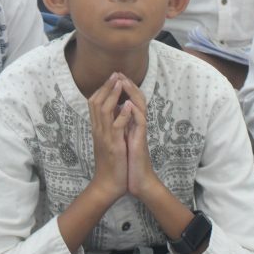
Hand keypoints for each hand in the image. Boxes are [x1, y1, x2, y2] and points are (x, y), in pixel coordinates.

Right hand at [88, 73, 130, 203]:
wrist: (108, 185)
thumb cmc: (110, 164)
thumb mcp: (108, 141)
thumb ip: (109, 127)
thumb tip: (115, 112)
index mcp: (97, 129)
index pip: (94, 103)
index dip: (102, 89)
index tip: (111, 78)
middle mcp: (98, 130)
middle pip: (97, 102)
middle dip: (106, 87)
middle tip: (115, 74)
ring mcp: (104, 137)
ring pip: (104, 110)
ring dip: (113, 95)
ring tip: (120, 83)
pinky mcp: (113, 145)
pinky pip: (116, 126)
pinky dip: (122, 115)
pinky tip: (128, 105)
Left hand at [120, 77, 161, 200]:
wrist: (136, 181)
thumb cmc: (128, 162)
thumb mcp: (121, 140)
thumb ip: (120, 126)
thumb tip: (114, 113)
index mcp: (130, 124)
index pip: (128, 101)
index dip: (122, 89)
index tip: (113, 77)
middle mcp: (136, 126)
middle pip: (136, 99)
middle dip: (128, 85)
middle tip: (119, 73)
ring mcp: (139, 133)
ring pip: (140, 108)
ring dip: (132, 94)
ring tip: (124, 81)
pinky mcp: (140, 142)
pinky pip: (140, 125)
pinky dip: (134, 113)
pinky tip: (129, 104)